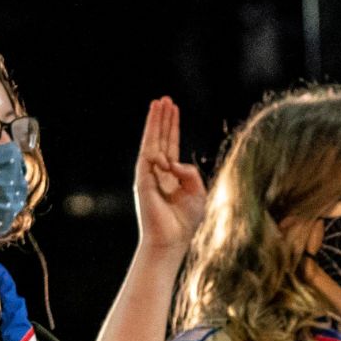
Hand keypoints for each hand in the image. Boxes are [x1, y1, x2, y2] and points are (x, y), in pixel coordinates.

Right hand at [133, 96, 205, 255]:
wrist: (170, 240)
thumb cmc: (184, 222)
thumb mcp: (197, 192)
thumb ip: (190, 173)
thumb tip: (174, 162)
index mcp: (171, 175)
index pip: (171, 145)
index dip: (172, 127)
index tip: (173, 109)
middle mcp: (157, 172)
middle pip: (160, 139)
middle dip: (162, 119)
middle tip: (164, 99)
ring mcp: (148, 176)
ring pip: (152, 142)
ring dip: (156, 123)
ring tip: (159, 103)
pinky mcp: (143, 181)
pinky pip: (149, 158)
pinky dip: (155, 146)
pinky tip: (160, 131)